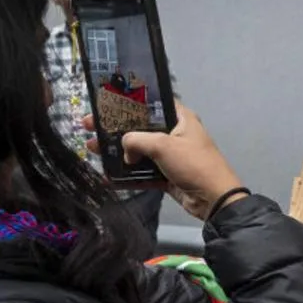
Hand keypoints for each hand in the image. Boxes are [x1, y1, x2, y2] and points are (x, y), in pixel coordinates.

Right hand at [84, 102, 244, 219]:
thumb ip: (137, 140)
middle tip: (89, 127)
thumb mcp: (163, 145)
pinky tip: (107, 175)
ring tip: (92, 149)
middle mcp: (175, 133)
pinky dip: (128, 174)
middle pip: (140, 128)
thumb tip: (124, 148)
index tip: (105, 104)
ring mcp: (171, 155)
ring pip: (139, 150)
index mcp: (180, 118)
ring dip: (118, 152)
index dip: (127, 103)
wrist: (213, 199)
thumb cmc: (192, 164)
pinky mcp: (167, 175)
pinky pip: (143, 171)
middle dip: (115, 129)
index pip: (150, 104)